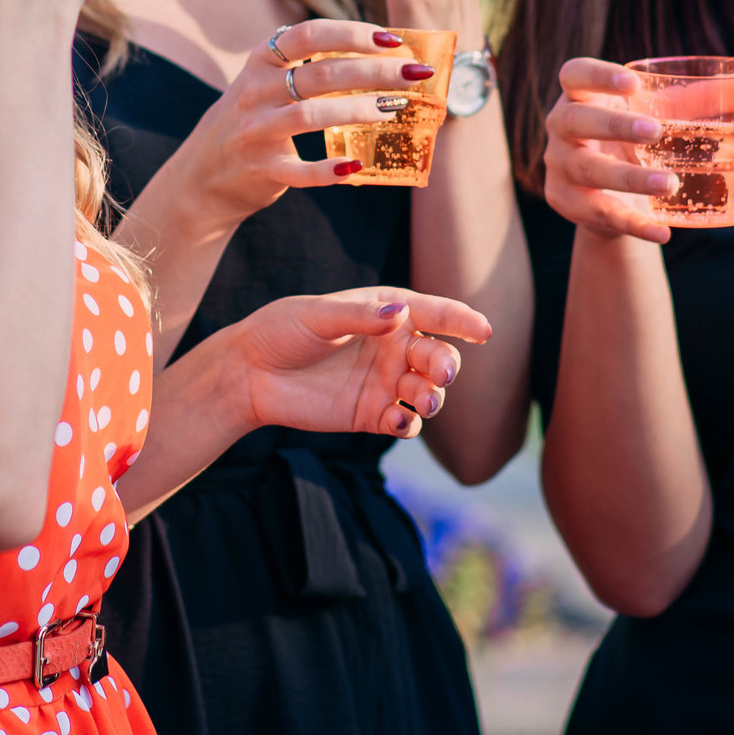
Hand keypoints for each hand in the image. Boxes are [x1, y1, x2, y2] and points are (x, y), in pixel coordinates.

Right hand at [152, 20, 437, 224]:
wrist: (204, 171)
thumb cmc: (256, 116)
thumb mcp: (267, 80)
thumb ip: (308, 64)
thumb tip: (382, 51)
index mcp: (261, 60)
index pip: (309, 35)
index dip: (352, 33)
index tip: (392, 38)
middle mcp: (255, 91)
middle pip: (320, 73)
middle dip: (373, 71)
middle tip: (414, 74)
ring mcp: (255, 131)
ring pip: (310, 116)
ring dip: (357, 111)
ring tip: (393, 110)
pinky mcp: (261, 169)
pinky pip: (299, 171)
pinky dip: (328, 170)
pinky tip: (357, 167)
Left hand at [230, 287, 490, 440]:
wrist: (250, 373)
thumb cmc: (282, 331)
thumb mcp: (316, 315)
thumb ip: (358, 316)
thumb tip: (399, 314)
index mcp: (386, 312)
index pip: (433, 313)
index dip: (460, 320)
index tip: (483, 329)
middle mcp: (394, 347)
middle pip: (437, 355)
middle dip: (446, 364)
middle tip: (440, 372)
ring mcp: (386, 382)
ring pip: (428, 390)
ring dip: (434, 395)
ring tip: (424, 398)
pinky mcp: (372, 414)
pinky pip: (404, 421)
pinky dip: (409, 422)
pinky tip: (398, 420)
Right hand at [542, 57, 678, 241]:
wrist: (603, 193)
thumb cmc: (629, 140)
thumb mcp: (649, 116)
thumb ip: (687, 103)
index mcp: (579, 96)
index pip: (574, 75)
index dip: (597, 76)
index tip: (632, 83)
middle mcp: (561, 128)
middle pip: (574, 120)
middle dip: (614, 125)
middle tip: (655, 132)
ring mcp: (559, 166)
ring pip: (589, 170)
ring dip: (630, 178)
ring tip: (669, 183)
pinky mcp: (566, 202)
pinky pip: (600, 213)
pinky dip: (633, 224)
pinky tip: (661, 232)